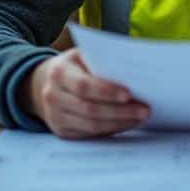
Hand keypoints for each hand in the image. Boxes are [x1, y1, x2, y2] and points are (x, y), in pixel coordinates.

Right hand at [20, 48, 149, 138]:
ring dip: (119, 123)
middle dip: (120, 111)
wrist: (44, 83)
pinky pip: (89, 134)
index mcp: (59, 72)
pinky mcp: (62, 131)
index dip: (106, 91)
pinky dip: (111, 129)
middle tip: (144, 110)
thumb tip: (134, 73)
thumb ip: (102, 61)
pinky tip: (127, 123)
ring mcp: (55, 116)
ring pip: (91, 125)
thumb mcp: (82, 56)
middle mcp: (53, 96)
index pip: (83, 85)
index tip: (129, 94)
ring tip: (140, 117)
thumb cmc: (74, 66)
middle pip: (89, 109)